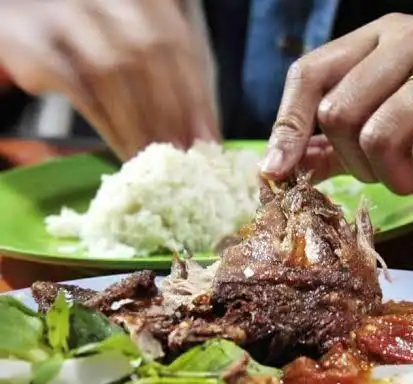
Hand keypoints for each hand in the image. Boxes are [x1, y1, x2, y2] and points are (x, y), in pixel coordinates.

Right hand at [0, 0, 218, 159]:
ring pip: (112, 71)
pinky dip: (102, 120)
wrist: (20, 15)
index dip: (197, 97)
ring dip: (136, 123)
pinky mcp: (31, 37)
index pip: (180, 47)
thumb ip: (167, 79)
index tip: (208, 140)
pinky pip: (74, 85)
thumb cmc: (87, 39)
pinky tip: (118, 145)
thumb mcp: (132, 45)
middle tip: (180, 156)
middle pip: (150, 56)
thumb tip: (202, 135)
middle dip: (170, 114)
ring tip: (150, 157)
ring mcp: (67, 12)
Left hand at [262, 13, 412, 201]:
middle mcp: (405, 36)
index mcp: (368, 42)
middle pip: (337, 112)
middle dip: (352, 160)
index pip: (308, 75)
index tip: (276, 170)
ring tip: (407, 171)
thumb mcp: (365, 135)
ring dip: (388, 173)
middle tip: (378, 168)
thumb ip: (322, 148)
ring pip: (377, 134)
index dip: (287, 127)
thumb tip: (273, 167)